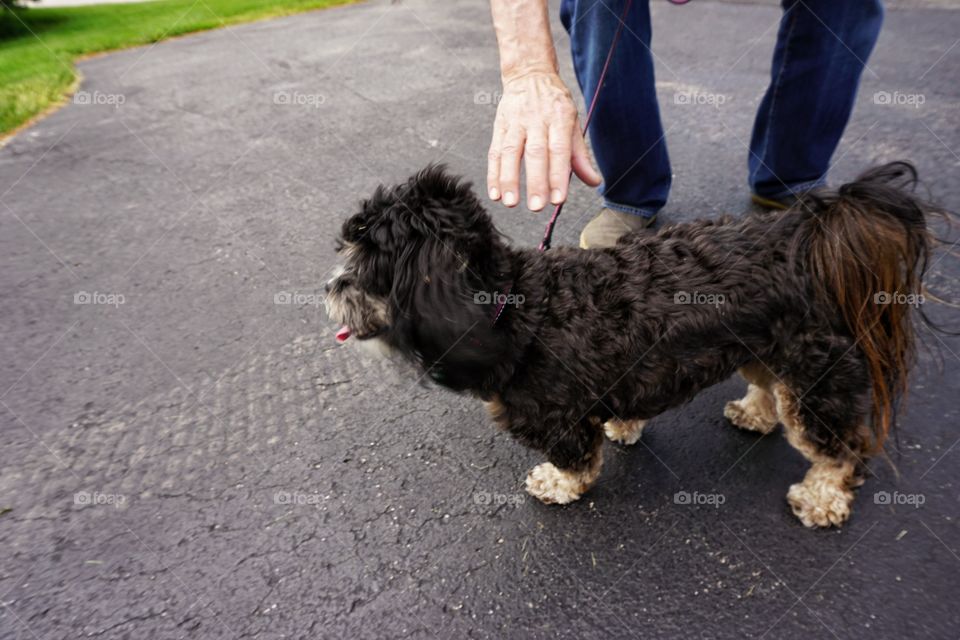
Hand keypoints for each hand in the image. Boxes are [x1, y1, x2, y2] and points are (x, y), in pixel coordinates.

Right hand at [487, 71, 600, 210]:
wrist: (529, 74)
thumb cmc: (555, 103)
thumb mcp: (572, 122)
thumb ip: (579, 155)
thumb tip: (594, 181)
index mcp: (559, 118)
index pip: (559, 150)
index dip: (558, 175)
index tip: (559, 199)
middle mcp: (537, 120)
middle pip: (535, 153)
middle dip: (535, 182)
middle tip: (536, 206)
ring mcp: (516, 122)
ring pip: (510, 152)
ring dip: (509, 180)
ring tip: (510, 203)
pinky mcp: (500, 126)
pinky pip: (495, 151)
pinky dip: (493, 174)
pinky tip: (495, 193)